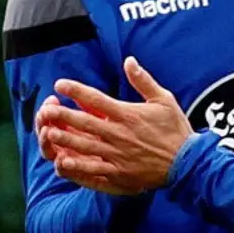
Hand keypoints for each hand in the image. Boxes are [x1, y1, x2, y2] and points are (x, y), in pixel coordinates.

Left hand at [41, 57, 192, 194]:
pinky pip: (92, 169)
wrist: (187, 162)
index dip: (76, 90)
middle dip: (63, 115)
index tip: (60, 84)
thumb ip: (143, 80)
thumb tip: (129, 60)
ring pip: (84, 145)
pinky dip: (76, 166)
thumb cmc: (176, 129)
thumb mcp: (164, 99)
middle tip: (46, 109)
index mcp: (128, 114)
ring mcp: (117, 154)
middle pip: (84, 122)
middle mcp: (119, 133)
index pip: (96, 99)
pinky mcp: (118, 172)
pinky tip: (62, 162)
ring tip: (48, 132)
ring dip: (64, 138)